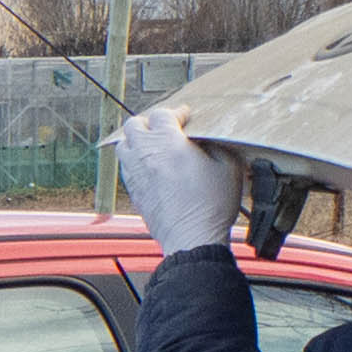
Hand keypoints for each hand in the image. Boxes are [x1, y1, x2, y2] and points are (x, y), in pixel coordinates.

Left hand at [114, 106, 246, 257]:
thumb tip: (209, 139)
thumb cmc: (210, 205)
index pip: (163, 114)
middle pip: (134, 125)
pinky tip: (149, 168)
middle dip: (149, 122)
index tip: (185, 116)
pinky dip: (135, 162)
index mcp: (167, 142)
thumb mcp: (228, 166)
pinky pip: (126, 169)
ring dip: (136, 141)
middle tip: (163, 127)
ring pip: (124, 146)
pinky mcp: (134, 193)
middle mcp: (145, 154)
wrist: (192, 239)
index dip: (176, 112)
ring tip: (151, 145)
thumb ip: (217, 145)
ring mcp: (136, 174)